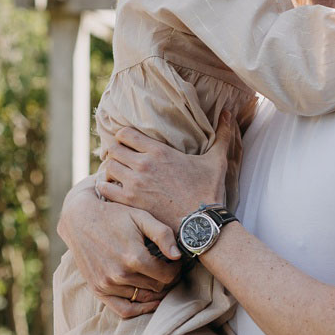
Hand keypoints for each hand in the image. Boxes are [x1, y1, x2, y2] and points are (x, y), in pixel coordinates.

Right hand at [59, 179, 180, 318]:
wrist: (80, 219)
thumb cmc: (114, 215)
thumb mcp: (141, 217)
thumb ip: (163, 235)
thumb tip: (178, 256)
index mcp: (134, 257)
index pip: (167, 275)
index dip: (176, 269)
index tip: (176, 263)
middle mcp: (120, 274)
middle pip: (157, 287)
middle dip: (167, 279)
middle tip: (169, 270)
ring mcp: (107, 284)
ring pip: (143, 297)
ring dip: (155, 291)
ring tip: (158, 279)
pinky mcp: (98, 289)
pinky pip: (123, 310)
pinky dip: (139, 309)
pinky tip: (149, 300)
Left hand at [99, 112, 238, 226]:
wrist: (202, 222)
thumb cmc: (209, 190)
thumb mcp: (217, 159)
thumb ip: (223, 134)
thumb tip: (229, 112)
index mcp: (159, 151)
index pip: (125, 133)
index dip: (124, 136)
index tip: (128, 143)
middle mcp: (143, 165)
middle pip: (113, 149)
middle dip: (116, 152)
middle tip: (121, 158)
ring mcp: (134, 185)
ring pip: (108, 168)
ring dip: (111, 169)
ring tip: (117, 173)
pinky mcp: (130, 203)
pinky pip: (105, 190)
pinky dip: (105, 187)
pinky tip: (112, 189)